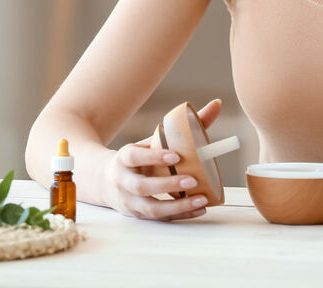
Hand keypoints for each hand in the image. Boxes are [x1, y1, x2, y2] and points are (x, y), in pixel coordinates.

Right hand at [100, 98, 222, 221]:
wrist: (105, 181)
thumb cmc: (139, 157)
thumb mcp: (152, 140)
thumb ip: (184, 125)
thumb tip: (216, 104)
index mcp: (124, 158)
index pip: (135, 157)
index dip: (154, 157)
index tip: (175, 156)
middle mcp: (123, 182)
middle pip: (142, 187)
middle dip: (168, 186)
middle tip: (193, 180)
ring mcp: (129, 202)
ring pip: (151, 208)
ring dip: (177, 207)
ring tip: (201, 200)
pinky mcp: (138, 215)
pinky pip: (160, 218)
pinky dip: (180, 215)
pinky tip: (199, 209)